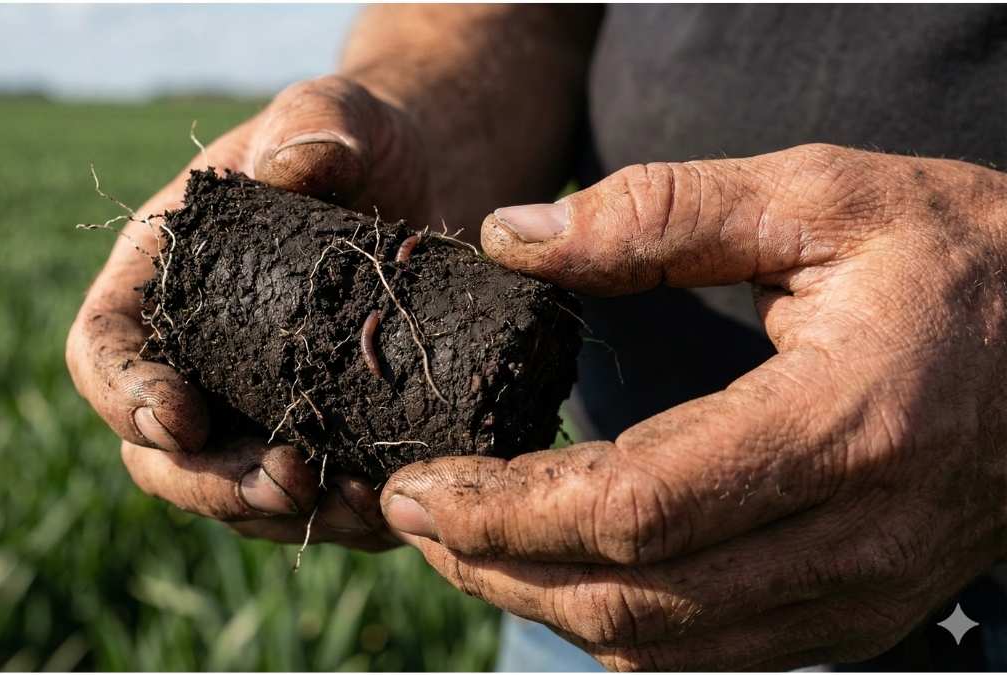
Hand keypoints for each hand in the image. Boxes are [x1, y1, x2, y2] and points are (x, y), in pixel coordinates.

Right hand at [67, 75, 432, 550]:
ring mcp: (248, 407)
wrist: (417, 187)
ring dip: (280, 512)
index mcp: (159, 282)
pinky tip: (386, 504)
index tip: (179, 418)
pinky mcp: (312, 435)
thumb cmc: (355, 142)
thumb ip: (314, 122)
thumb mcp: (337, 113)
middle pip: (159, 453)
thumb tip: (294, 166)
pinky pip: (306, 497)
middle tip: (285, 482)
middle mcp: (190, 357)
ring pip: (231, 492)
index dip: (125, 395)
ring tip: (352, 505)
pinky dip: (340, 514)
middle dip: (212, 481)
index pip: (104, 351)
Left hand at [381, 144, 1006, 667]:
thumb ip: (661, 212)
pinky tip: (561, 568)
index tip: (418, 484)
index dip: (507, 509)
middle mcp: (858, 538)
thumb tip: (515, 237)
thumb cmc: (964, 256)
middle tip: (414, 515)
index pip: (636, 508)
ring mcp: (865, 594)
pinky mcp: (861, 612)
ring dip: (542, 602)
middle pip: (633, 602)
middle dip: (499, 566)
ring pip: (664, 650)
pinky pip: (712, 657)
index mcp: (845, 424)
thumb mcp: (821, 196)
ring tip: (463, 542)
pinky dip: (616, 624)